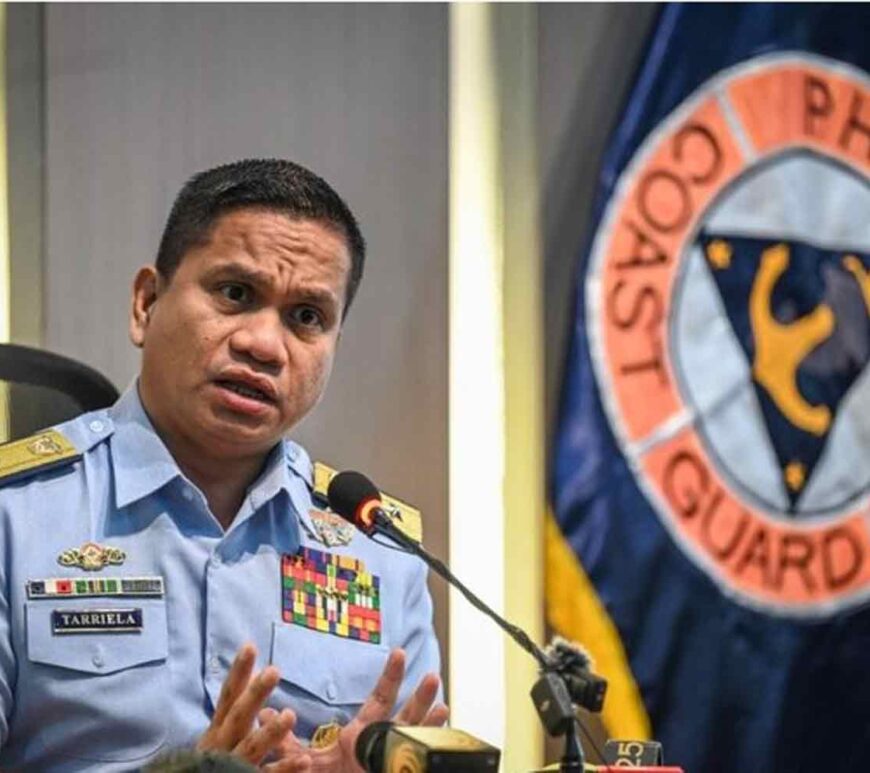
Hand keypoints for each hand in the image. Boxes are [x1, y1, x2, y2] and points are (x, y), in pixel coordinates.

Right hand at [197, 642, 310, 769]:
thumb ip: (237, 707)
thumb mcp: (223, 733)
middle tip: (274, 670)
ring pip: (251, 748)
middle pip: (238, 716)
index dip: (238, 671)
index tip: (250, 646)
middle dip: (255, 694)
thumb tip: (253, 673)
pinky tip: (304, 760)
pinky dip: (284, 769)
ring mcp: (233, 764)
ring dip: (270, 732)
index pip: (229, 695)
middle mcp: (223, 744)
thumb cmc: (218, 759)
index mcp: (219, 729)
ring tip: (289, 715)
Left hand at [260, 648, 448, 771]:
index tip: (400, 652)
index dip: (391, 676)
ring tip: (442, 709)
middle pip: (404, 717)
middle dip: (419, 698)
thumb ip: (285, 740)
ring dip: (428, 728)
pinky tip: (439, 747)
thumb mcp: (303, 761)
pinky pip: (414, 764)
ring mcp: (390, 762)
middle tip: (431, 675)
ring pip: (413, 742)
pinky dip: (427, 755)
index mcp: (361, 736)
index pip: (380, 699)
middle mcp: (381, 745)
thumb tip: (264, 713)